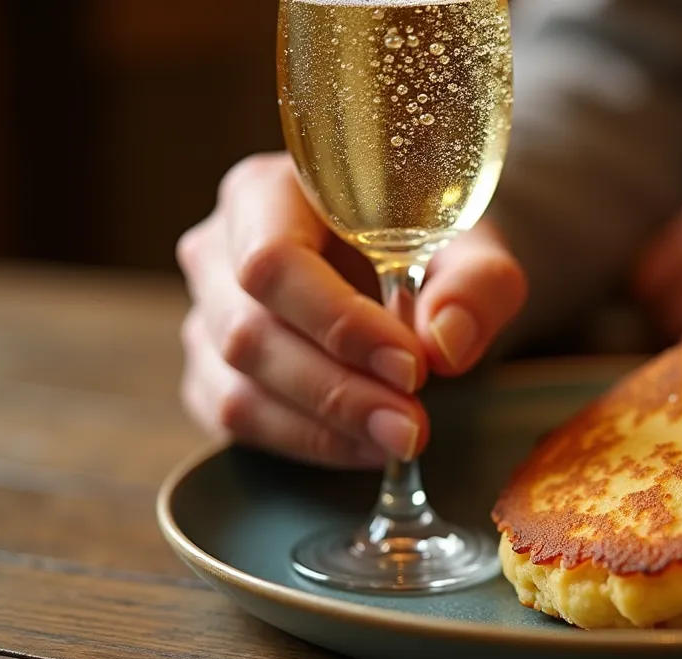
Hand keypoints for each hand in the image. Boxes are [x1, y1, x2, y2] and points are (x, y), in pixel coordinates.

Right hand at [177, 153, 526, 468]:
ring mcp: (205, 316)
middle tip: (411, 426)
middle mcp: (219, 249)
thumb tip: (445, 343)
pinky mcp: (209, 374)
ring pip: (237, 388)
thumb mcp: (475, 249)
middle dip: (338, 391)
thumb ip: (476, 285)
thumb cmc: (435, 244)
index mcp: (268, 191)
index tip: (410, 366)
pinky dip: (306, 444)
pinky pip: (237, 423)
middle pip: (250, 332)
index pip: (273, 260)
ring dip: (324, 428)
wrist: (416, 267)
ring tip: (399, 438)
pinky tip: (366, 445)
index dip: (337, 322)